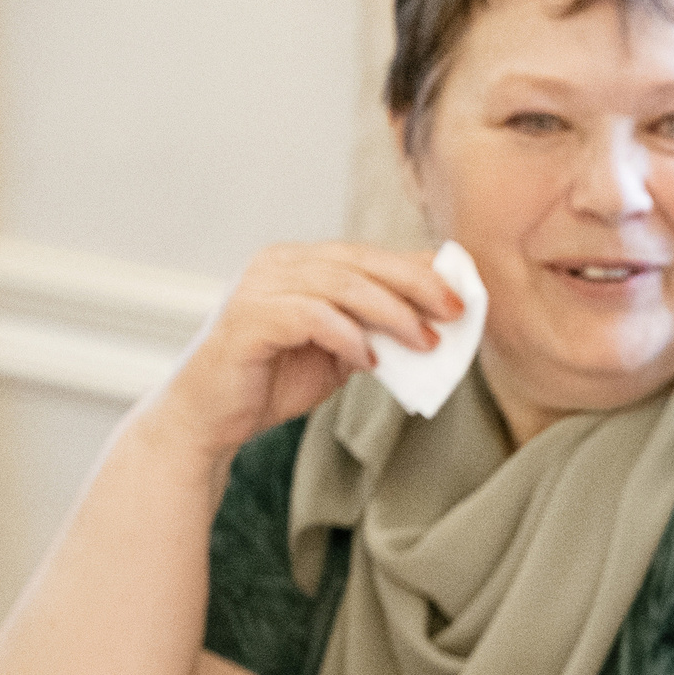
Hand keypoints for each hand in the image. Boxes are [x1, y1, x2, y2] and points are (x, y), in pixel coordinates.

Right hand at [142, 242, 464, 460]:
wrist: (211, 419)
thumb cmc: (275, 381)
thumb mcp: (341, 351)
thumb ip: (376, 328)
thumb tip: (433, 317)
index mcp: (301, 263)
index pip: (368, 255)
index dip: (418, 270)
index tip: (462, 294)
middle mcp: (278, 264)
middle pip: (360, 261)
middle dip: (415, 284)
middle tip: (455, 312)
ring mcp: (259, 286)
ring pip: (340, 284)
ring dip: (391, 313)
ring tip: (425, 342)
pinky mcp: (247, 318)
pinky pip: (310, 316)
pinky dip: (347, 335)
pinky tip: (371, 361)